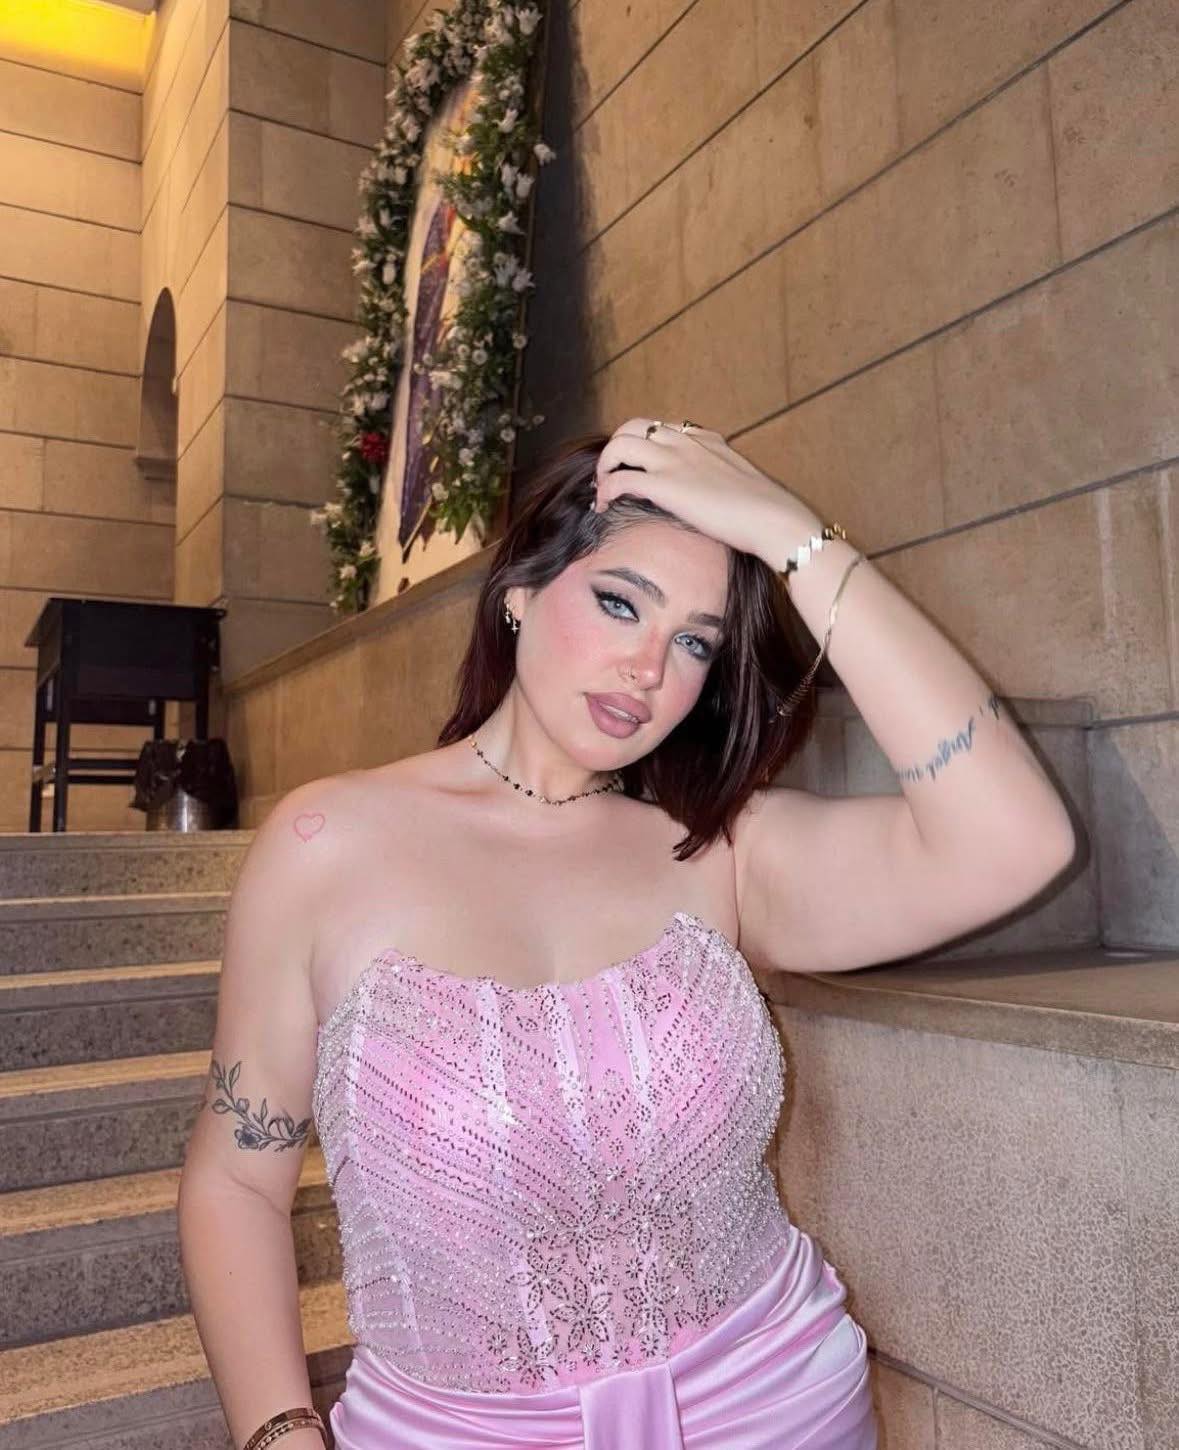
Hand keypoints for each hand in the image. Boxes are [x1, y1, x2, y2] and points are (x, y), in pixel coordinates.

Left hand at [591, 417, 818, 567]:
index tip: (635, 466)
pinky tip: (604, 507)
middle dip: (615, 448)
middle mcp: (685, 443)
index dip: (641, 445)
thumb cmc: (764, 510)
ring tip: (602, 490)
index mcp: (705, 439)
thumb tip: (713, 494)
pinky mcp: (665, 485)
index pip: (661, 427)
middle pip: (632, 426)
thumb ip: (720, 476)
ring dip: (604, 466)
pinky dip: (605, 491)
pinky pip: (619, 479)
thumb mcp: (740, 480)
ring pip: (619, 445)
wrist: (773, 519)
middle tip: (610, 475)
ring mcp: (674, 461)